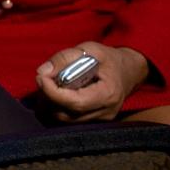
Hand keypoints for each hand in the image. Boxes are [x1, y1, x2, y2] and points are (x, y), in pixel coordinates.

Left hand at [35, 41, 149, 121]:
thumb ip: (66, 57)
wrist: (128, 71)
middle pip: (66, 114)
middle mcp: (105, 112)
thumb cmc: (109, 59)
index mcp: (108, 94)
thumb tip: (42, 71)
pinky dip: (56, 107)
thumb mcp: (90, 49)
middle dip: (47, 97)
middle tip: (42, 78)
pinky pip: (68, 118)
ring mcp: (100, 119)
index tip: (41, 77)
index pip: (75, 102)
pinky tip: (56, 92)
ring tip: (48, 84)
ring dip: (49, 103)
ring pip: (63, 119)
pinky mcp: (93, 120)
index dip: (52, 92)